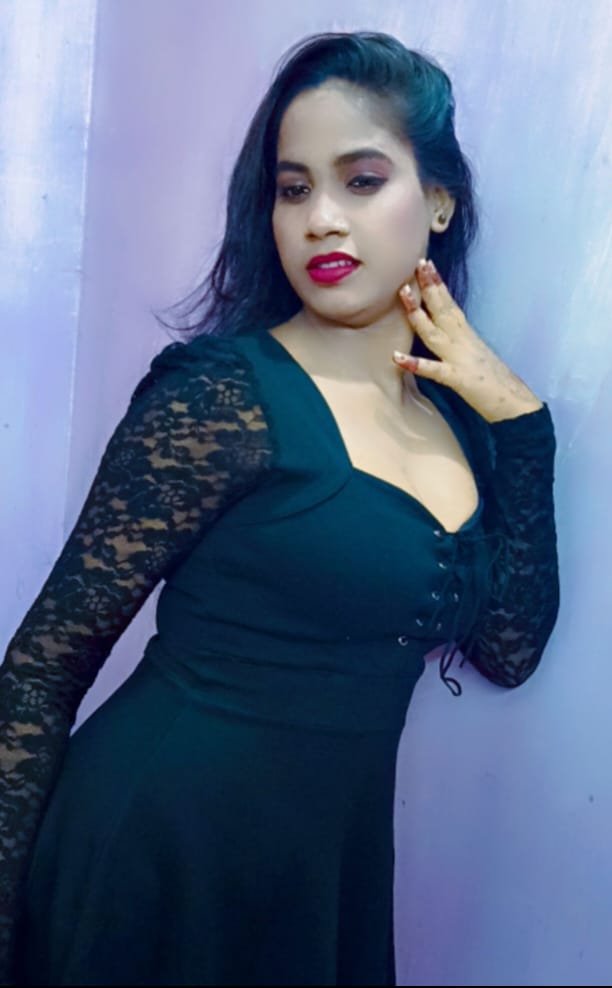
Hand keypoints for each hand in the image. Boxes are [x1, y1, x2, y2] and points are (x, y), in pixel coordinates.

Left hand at [393, 258, 542, 422]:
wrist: (516, 405)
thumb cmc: (496, 384)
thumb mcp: (477, 356)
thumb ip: (460, 344)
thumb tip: (446, 336)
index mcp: (468, 336)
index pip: (450, 305)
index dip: (437, 285)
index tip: (426, 265)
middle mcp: (463, 342)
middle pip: (443, 309)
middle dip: (429, 286)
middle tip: (416, 264)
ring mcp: (460, 359)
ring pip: (434, 332)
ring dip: (417, 313)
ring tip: (403, 293)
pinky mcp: (457, 379)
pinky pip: (433, 370)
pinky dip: (415, 364)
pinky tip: (396, 357)